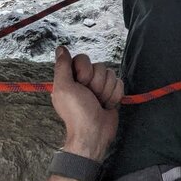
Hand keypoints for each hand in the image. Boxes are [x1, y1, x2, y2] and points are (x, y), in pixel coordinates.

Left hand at [51, 45, 123, 160]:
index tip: (81, 85)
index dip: (85, 71)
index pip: (83, 58)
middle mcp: (86, 80)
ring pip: (111, 74)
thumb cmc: (77, 113)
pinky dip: (114, 95)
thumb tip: (61, 47)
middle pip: (99, 66)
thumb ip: (62, 66)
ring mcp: (100, 86)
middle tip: (90, 97)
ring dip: (106, 91)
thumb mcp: (64, 88)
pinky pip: (119, 83)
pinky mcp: (112, 93)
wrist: (94, 132)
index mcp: (72, 77)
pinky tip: (107, 105)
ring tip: (98, 103)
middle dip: (97, 83)